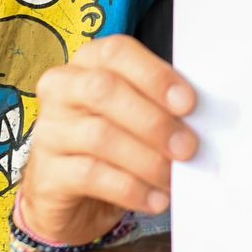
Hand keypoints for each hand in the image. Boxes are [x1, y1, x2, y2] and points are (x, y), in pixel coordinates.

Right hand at [17, 35, 198, 246]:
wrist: (73, 196)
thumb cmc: (115, 142)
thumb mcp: (136, 115)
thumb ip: (161, 106)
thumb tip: (203, 117)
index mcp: (88, 62)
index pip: (117, 52)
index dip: (154, 75)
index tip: (188, 103)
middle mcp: (62, 89)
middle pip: (104, 90)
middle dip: (153, 120)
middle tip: (188, 147)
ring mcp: (49, 130)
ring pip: (100, 136)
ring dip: (147, 159)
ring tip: (173, 177)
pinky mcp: (47, 173)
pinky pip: (91, 176)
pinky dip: (131, 189)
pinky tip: (155, 199)